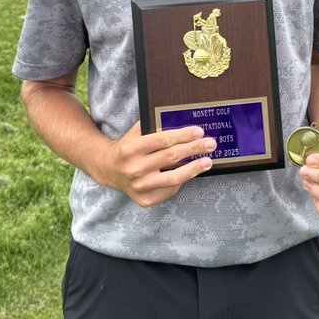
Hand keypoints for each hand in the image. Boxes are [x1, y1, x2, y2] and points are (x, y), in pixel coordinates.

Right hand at [97, 121, 215, 206]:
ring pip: (173, 178)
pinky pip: (169, 190)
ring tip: (208, 161)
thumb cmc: (127, 147)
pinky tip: (190, 173)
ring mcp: (139, 186)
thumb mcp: (135, 133)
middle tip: (211, 143)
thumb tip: (181, 118)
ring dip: (194, 169)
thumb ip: (153, 126)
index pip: (163, 140)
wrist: (108, 169)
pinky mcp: (144, 199)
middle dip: (194, 149)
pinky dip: (181, 181)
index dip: (183, 135)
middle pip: (171, 157)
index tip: (199, 131)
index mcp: (132, 148)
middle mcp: (135, 168)